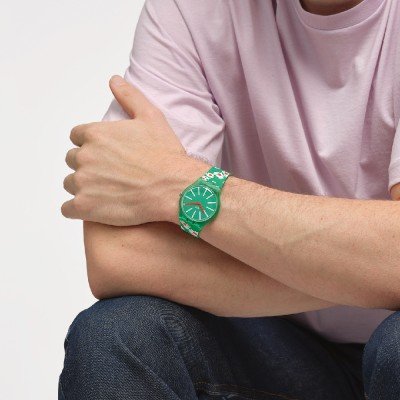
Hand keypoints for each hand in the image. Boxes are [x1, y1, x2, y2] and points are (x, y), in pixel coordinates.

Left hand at [61, 75, 205, 225]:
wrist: (174, 187)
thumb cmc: (166, 154)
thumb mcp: (151, 117)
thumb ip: (129, 96)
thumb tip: (114, 80)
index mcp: (95, 134)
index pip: (77, 137)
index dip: (91, 146)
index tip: (107, 155)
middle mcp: (84, 156)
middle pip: (73, 160)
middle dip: (87, 166)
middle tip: (110, 175)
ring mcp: (82, 182)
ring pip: (70, 184)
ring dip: (83, 187)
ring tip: (107, 193)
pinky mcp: (85, 207)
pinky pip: (67, 209)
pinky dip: (78, 209)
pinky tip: (96, 208)